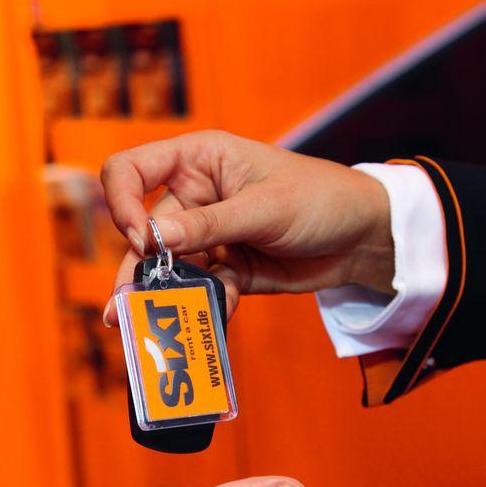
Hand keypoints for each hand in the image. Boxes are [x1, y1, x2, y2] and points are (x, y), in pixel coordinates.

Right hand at [100, 130, 392, 325]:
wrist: (363, 237)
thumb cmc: (319, 197)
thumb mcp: (264, 208)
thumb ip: (208, 225)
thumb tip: (151, 238)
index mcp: (197, 160)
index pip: (130, 170)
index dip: (122, 203)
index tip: (143, 240)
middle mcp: (194, 196)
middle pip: (142, 231)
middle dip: (135, 268)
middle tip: (122, 308)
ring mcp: (207, 235)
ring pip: (167, 268)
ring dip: (162, 296)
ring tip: (145, 326)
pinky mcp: (225, 268)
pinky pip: (201, 290)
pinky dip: (205, 305)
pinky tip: (217, 317)